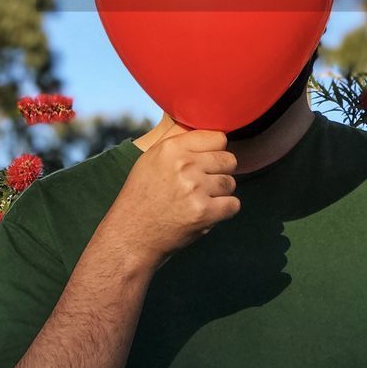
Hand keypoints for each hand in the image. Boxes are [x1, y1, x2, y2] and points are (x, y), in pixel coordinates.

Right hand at [97, 123, 239, 270]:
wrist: (132, 235)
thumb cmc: (142, 196)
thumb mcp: (152, 159)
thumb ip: (179, 144)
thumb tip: (207, 132)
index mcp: (172, 148)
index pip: (218, 138)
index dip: (214, 151)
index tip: (206, 162)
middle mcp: (184, 165)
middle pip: (228, 160)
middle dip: (220, 172)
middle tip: (204, 184)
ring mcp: (195, 189)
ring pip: (231, 183)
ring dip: (220, 193)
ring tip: (201, 199)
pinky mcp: (204, 212)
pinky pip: (233, 205)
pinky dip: (225, 210)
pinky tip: (208, 212)